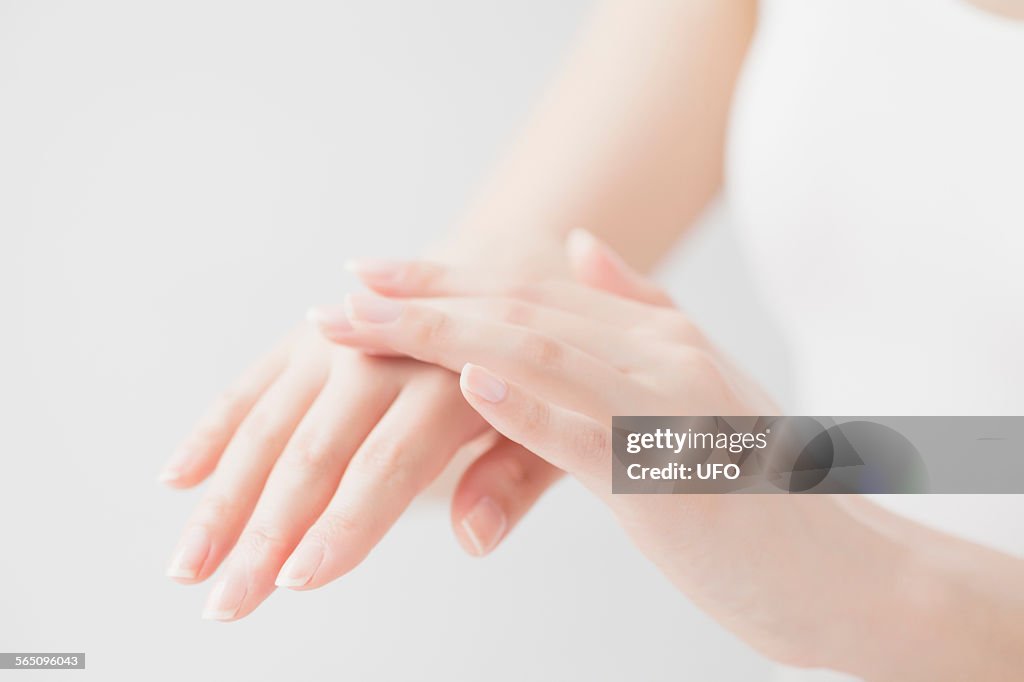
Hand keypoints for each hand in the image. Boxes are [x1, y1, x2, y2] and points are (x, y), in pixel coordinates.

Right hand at [162, 269, 563, 621]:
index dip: (343, 523)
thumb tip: (474, 538)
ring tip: (187, 565)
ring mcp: (335, 341)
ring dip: (222, 499)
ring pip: (268, 424)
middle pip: (314, 452)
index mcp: (451, 379)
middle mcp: (382, 354)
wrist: (497, 267)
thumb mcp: (549, 425)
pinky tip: (177, 479)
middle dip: (265, 534)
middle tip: (226, 605)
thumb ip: (513, 481)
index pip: (387, 463)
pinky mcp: (305, 339)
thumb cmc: (527, 371)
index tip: (298, 580)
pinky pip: (250, 386)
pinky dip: (213, 431)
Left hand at [308, 232, 925, 673]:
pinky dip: (527, 402)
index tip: (369, 275)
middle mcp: (660, 354)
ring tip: (363, 323)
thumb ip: (637, 313)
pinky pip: (591, 430)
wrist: (849, 575)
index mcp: (656, 338)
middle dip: (419, 298)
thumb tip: (579, 248)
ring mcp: (671, 408)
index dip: (443, 277)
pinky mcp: (678, 477)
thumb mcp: (694, 391)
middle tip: (337, 297)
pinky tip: (468, 381)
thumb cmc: (759, 498)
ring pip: (539, 351)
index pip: (529, 290)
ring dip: (442, 334)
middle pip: (520, 307)